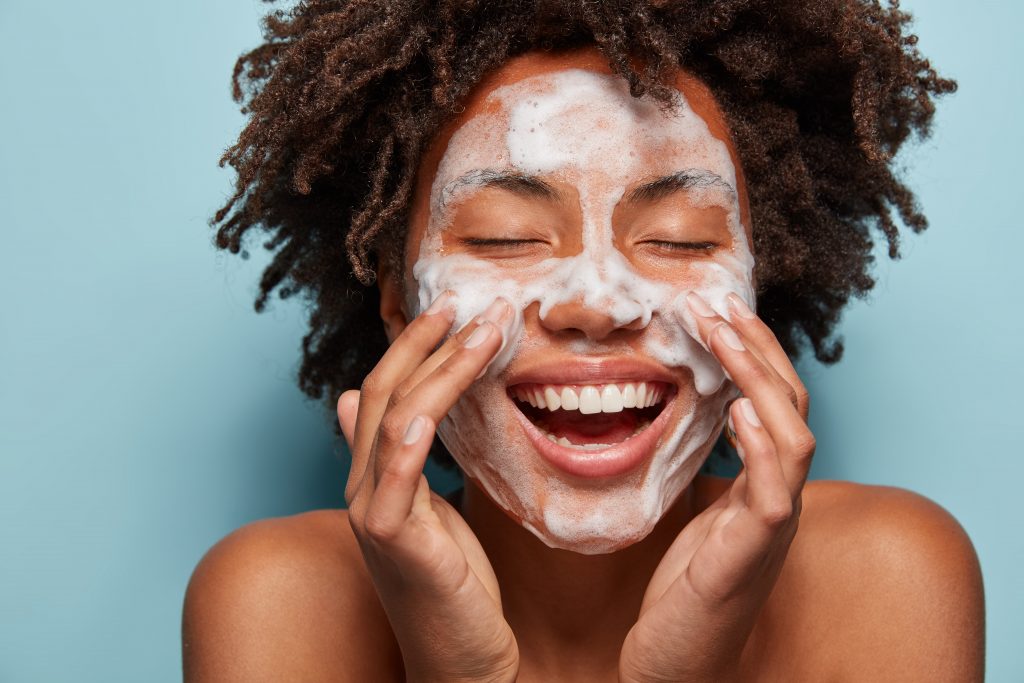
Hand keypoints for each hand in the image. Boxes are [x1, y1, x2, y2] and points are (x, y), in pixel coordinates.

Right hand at [338, 294, 518, 682]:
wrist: (463, 663)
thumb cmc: (455, 589)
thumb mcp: (429, 512)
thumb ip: (402, 460)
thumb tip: (355, 406)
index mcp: (378, 477)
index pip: (386, 392)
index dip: (414, 347)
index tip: (453, 310)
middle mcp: (365, 487)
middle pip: (384, 393)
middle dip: (426, 343)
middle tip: (467, 301)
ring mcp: (373, 513)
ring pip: (395, 420)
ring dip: (441, 369)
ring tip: (485, 330)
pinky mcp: (393, 542)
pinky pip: (396, 477)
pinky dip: (407, 437)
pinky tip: (426, 405)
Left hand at [618, 292, 815, 682]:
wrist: (672, 666)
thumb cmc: (681, 593)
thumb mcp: (690, 516)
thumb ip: (698, 469)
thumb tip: (679, 417)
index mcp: (759, 486)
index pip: (772, 403)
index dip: (751, 354)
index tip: (715, 310)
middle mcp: (776, 499)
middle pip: (790, 405)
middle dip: (757, 348)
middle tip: (716, 303)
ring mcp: (770, 527)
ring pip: (793, 435)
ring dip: (761, 378)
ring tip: (725, 334)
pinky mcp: (750, 554)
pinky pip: (774, 489)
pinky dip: (763, 443)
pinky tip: (739, 406)